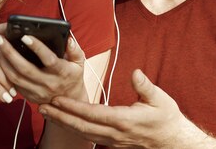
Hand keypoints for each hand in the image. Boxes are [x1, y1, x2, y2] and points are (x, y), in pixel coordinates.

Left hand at [0, 34, 87, 103]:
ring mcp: (37, 92)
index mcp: (62, 72)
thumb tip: (68, 39)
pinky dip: (3, 71)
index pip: (48, 59)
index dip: (37, 47)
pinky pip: (13, 84)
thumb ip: (75, 49)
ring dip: (2, 62)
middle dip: (9, 52)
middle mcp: (48, 83)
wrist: (69, 100)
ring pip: (15, 78)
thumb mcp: (79, 62)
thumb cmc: (73, 75)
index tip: (25, 36)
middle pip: (24, 68)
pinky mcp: (28, 96)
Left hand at [39, 69, 212, 148]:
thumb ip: (145, 86)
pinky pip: (88, 136)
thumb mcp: (160, 99)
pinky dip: (73, 128)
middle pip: (81, 126)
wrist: (172, 142)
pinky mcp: (111, 142)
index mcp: (124, 120)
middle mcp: (114, 132)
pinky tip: (64, 121)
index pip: (93, 113)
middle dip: (60, 116)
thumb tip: (135, 73)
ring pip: (82, 133)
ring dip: (63, 122)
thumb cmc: (166, 119)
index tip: (58, 99)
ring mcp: (112, 140)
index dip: (74, 107)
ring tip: (47, 112)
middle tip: (42, 106)